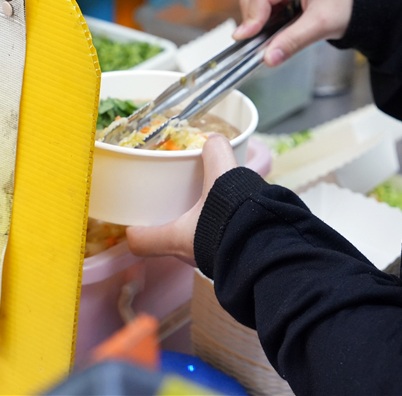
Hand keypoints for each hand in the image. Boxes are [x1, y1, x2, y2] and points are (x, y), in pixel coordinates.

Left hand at [126, 135, 238, 264]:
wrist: (267, 242)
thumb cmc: (232, 216)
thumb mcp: (220, 176)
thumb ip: (214, 154)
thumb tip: (213, 141)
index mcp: (174, 238)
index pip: (139, 242)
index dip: (134, 230)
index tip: (134, 219)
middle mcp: (189, 254)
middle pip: (167, 241)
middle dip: (170, 221)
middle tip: (175, 201)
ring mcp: (210, 260)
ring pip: (193, 242)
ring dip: (196, 226)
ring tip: (206, 204)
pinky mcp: (231, 259)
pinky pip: (217, 244)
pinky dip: (219, 230)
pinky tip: (231, 214)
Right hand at [234, 0, 353, 66]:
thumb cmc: (350, 2)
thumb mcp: (321, 24)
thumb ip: (292, 41)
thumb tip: (268, 58)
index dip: (251, 18)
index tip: (244, 39)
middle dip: (254, 21)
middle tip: (258, 46)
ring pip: (258, 2)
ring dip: (260, 22)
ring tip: (270, 39)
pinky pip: (267, 4)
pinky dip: (268, 19)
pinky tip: (276, 31)